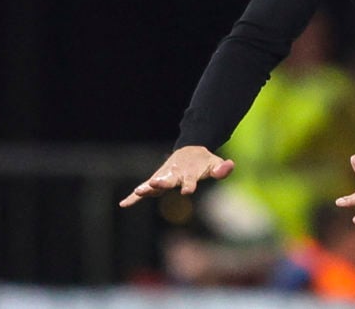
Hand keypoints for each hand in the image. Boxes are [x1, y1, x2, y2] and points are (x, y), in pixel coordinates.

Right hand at [119, 145, 234, 207]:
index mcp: (189, 173)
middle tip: (154, 184)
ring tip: (137, 192)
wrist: (190, 151)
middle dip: (162, 183)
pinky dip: (134, 197)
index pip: (190, 180)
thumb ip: (223, 168)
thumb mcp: (216, 163)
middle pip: (168, 180)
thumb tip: (230, 166)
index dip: (189, 185)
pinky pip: (145, 189)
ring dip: (146, 187)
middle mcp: (174, 174)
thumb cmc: (204, 161)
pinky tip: (123, 204)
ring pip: (154, 183)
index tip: (188, 190)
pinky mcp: (157, 180)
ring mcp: (164, 177)